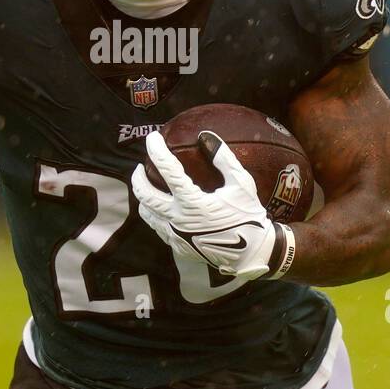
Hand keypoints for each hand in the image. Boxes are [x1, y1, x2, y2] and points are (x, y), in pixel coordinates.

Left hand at [131, 131, 294, 280]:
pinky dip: (154, 214)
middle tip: (140, 166)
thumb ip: (224, 158)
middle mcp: (179, 219)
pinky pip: (158, 227)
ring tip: (146, 186)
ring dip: (143, 197)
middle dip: (138, 178)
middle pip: (145, 195)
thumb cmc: (248, 215)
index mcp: (193, 202)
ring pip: (147, 213)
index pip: (168, 171)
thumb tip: (206, 136)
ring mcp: (176, 235)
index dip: (157, 151)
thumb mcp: (242, 184)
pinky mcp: (178, 246)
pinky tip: (161, 207)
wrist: (252, 252)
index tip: (152, 137)